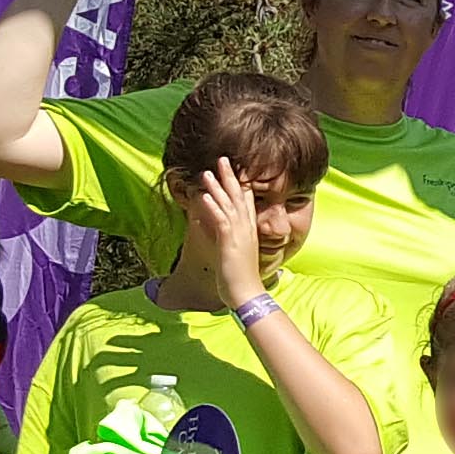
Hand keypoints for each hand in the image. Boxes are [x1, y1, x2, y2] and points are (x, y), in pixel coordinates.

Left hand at [183, 157, 268, 304]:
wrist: (247, 293)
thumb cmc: (241, 278)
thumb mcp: (233, 254)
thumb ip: (224, 239)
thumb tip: (212, 229)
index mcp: (249, 230)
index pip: (247, 201)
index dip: (241, 184)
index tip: (236, 169)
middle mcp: (247, 229)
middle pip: (239, 197)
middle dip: (231, 177)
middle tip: (223, 160)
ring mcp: (240, 235)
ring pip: (229, 205)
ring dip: (218, 187)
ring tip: (207, 173)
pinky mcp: (230, 243)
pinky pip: (222, 221)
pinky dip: (213, 208)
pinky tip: (205, 196)